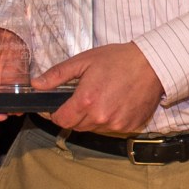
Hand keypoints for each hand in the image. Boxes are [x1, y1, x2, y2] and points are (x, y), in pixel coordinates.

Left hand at [35, 43, 164, 133]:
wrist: (153, 64)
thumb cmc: (118, 59)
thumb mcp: (84, 61)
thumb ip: (57, 75)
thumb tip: (36, 84)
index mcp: (86, 101)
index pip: (61, 120)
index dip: (57, 113)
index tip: (61, 106)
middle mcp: (100, 117)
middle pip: (76, 126)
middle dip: (75, 114)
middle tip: (85, 97)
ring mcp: (116, 124)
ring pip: (94, 128)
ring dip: (93, 118)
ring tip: (103, 98)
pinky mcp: (130, 127)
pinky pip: (112, 129)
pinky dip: (110, 120)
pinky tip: (117, 103)